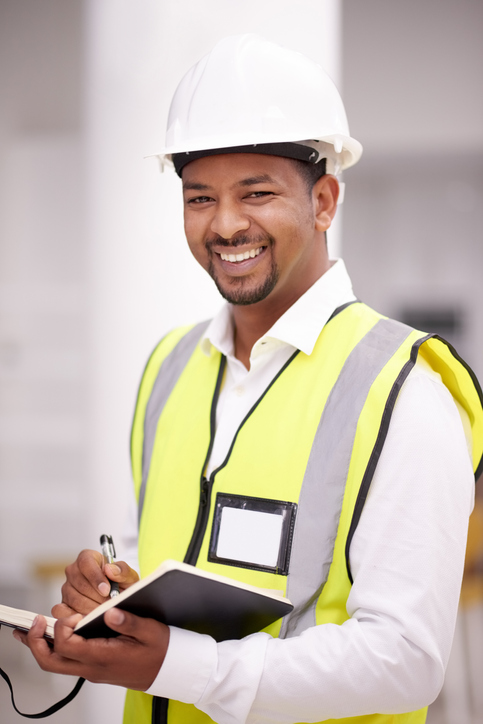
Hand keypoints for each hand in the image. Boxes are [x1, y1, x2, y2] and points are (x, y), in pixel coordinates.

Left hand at [13, 609, 168, 690]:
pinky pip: (65, 661)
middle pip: (51, 662)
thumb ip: (129, 621)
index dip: (62, 628)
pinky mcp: (94, 667)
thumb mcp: (151, 631)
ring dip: (41, 646)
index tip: (71, 614)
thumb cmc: (160, 649)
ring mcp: (91, 670)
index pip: (68, 646)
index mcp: (104, 657)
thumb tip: (109, 612)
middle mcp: (93, 667)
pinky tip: (53, 633)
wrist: (169, 670)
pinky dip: (53, 648)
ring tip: (34, 628)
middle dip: (36, 643)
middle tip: (32, 623)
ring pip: (55, 664)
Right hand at [52, 550, 139, 617]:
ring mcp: (66, 588)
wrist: (118, 597)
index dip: (96, 577)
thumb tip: (109, 569)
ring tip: (105, 613)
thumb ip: (122, 570)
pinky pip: (64, 611)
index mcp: (87, 558)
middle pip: (80, 584)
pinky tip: (91, 620)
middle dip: (97, 597)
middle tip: (109, 605)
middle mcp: (73, 571)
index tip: (107, 590)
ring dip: (90, 608)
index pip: (86, 563)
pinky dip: (78, 617)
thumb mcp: (128, 576)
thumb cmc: (121, 584)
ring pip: (74, 599)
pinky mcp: (63, 604)